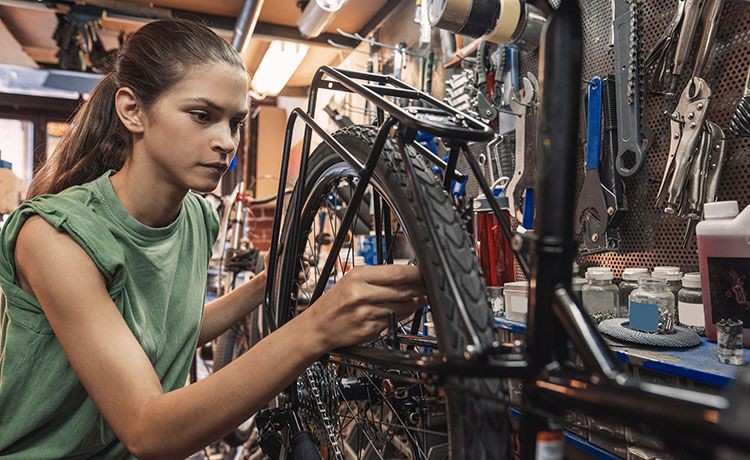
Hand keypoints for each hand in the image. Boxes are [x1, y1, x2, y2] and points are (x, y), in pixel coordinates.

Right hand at [303, 264, 426, 349]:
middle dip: (420, 289)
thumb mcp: (352, 280)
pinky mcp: (370, 330)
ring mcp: (366, 314)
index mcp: (358, 276)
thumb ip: (378, 276)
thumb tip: (407, 274)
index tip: (424, 273)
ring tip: (420, 298)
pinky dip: (403, 316)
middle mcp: (361, 294)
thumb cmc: (336, 302)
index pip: (396, 273)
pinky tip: (404, 311)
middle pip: (403, 290)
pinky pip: (394, 321)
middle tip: (427, 287)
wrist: (317, 326)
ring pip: (402, 307)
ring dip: (415, 303)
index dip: (416, 273)